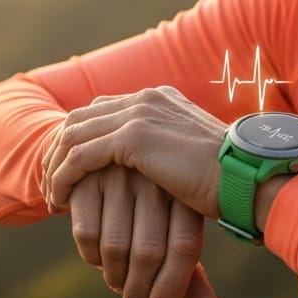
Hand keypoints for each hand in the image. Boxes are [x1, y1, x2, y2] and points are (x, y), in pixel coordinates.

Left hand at [44, 87, 225, 217]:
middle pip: (80, 118)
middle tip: (51, 184)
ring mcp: (139, 113)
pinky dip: (64, 177)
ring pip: (73, 135)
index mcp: (159, 97)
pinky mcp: (133, 137)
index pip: (101, 110)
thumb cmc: (226, 176)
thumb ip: (165, 149)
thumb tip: (153, 168)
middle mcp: (146, 97)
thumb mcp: (191, 154)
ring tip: (53, 196)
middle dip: (57, 151)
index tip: (69, 169)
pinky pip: (80, 156)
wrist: (246, 176)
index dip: (78, 138)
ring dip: (55, 166)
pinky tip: (62, 200)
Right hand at [67, 165, 219, 297]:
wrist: (110, 163)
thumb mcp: (172, 232)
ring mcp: (121, 176)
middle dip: (138, 289)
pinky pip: (86, 234)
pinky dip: (90, 256)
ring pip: (115, 246)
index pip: (185, 246)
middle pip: (149, 251)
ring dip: (113, 277)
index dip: (173, 286)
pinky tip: (97, 259)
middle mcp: (156, 181)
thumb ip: (188, 272)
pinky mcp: (87, 178)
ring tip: (117, 282)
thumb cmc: (151, 210)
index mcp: (185, 192)